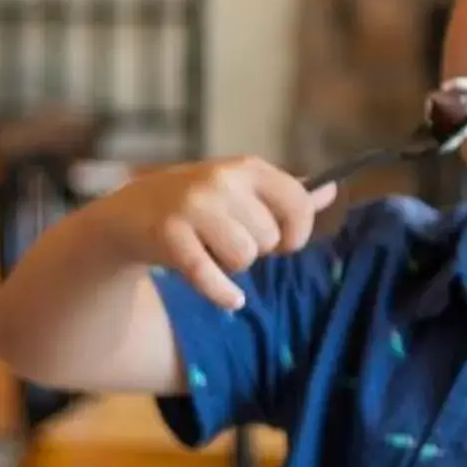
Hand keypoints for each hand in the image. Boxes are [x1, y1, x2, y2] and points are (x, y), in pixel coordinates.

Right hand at [93, 157, 335, 309]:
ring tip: (214, 254)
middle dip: (255, 250)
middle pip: (268, 237)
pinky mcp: (169, 235)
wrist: (132, 213)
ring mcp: (193, 206)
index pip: (298, 203)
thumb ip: (286, 193)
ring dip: (233, 267)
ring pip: (243, 257)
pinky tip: (230, 298)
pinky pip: (211, 277)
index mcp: (247, 167)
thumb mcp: (241, 190)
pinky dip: (223, 294)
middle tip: (231, 243)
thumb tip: (334, 190)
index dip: (297, 232)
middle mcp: (221, 180)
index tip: (283, 242)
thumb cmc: (199, 204)